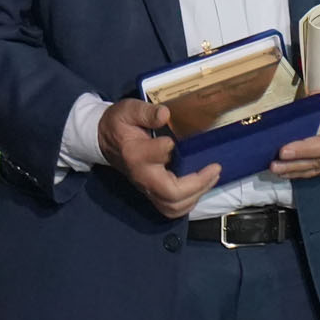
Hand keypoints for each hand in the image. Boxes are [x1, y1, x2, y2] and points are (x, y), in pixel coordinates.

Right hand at [99, 98, 219, 218]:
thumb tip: (165, 114)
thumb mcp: (129, 110)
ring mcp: (147, 188)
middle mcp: (142, 176)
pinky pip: (171, 209)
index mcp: (135, 153)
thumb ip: (146, 112)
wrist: (105, 140)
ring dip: (197, 195)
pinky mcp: (151, 193)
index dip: (169, 149)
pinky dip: (189, 202)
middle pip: (171, 193)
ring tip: (212, 177)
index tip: (176, 140)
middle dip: (198, 184)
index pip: (155, 157)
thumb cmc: (120, 124)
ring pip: (173, 206)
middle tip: (215, 168)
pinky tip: (201, 186)